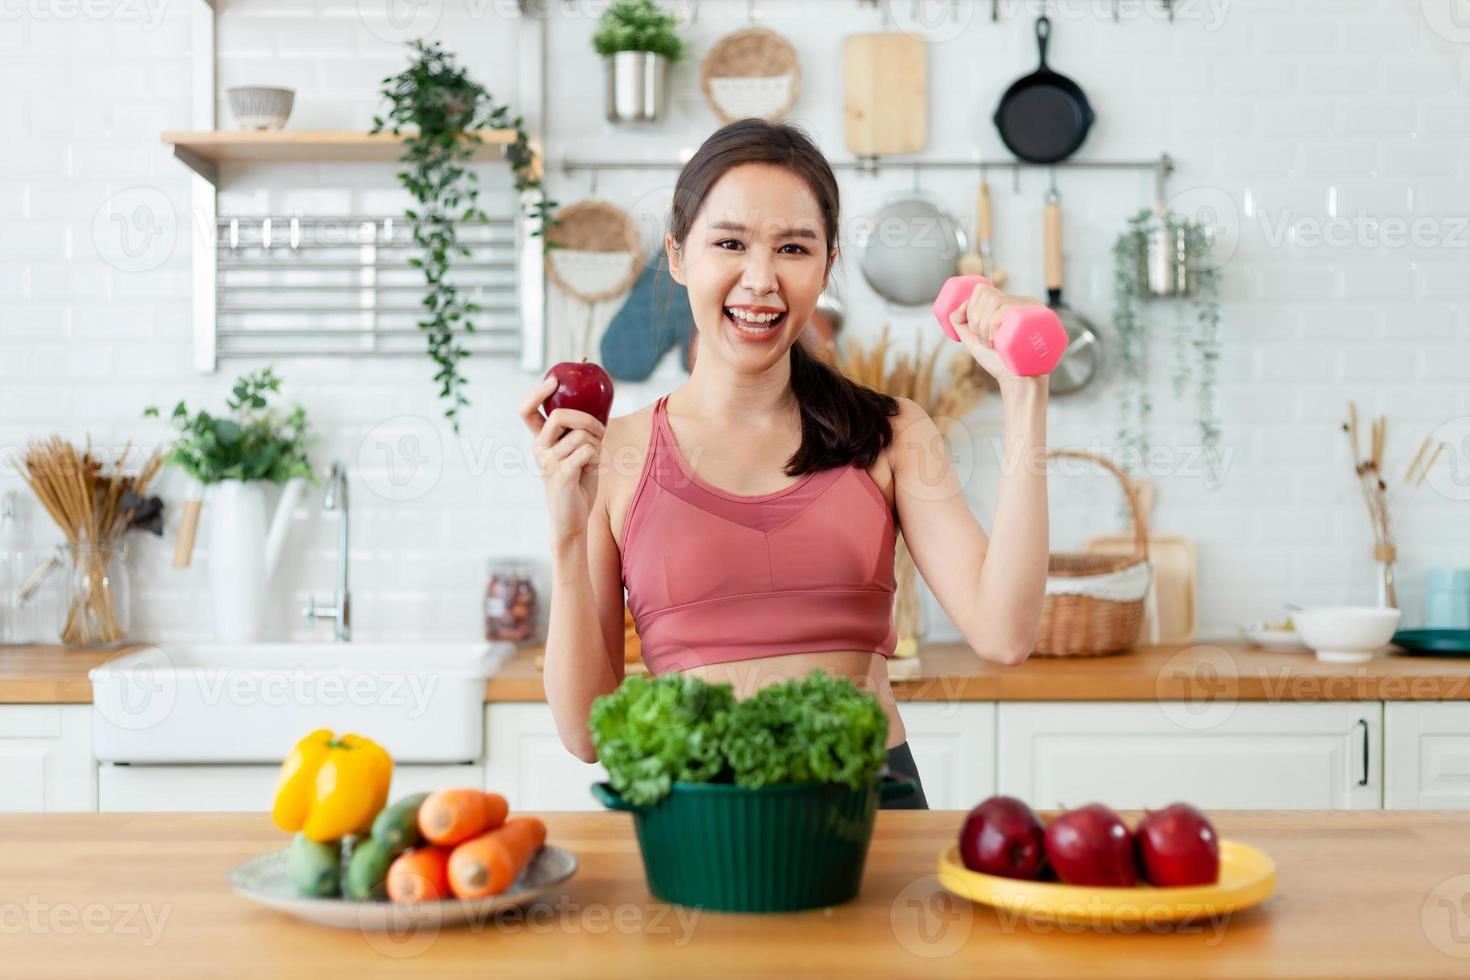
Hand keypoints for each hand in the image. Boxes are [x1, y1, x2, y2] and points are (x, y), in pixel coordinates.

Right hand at [519, 376, 606, 541]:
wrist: (573, 519)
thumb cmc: (578, 484)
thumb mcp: (578, 452)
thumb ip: (580, 432)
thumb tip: (599, 405)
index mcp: (541, 441)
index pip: (527, 410)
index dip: (537, 392)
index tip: (554, 380)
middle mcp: (539, 449)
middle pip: (560, 415)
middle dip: (587, 418)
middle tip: (600, 430)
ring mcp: (548, 462)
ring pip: (581, 436)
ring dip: (597, 443)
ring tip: (594, 458)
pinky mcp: (561, 475)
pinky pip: (586, 451)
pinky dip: (596, 456)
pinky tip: (592, 468)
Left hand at [948, 281, 1051, 393]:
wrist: (1018, 382)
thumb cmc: (999, 362)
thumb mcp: (974, 340)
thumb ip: (960, 323)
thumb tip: (957, 307)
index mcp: (1009, 304)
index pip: (983, 290)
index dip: (971, 307)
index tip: (974, 330)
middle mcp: (1022, 302)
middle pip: (988, 294)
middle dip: (976, 320)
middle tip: (984, 341)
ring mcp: (1032, 309)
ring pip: (996, 300)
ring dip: (984, 325)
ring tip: (992, 343)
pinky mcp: (1038, 317)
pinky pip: (1007, 309)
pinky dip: (994, 324)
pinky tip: (998, 341)